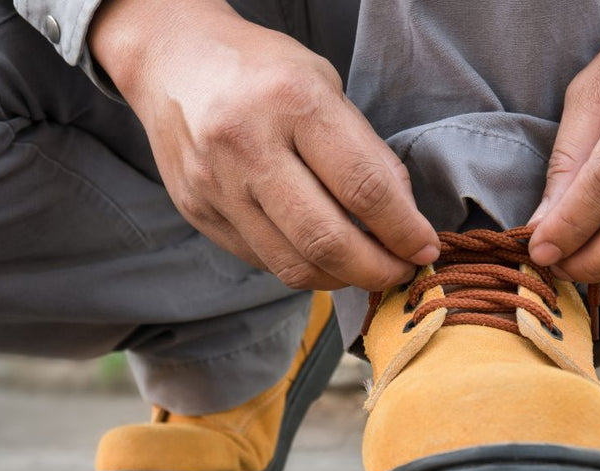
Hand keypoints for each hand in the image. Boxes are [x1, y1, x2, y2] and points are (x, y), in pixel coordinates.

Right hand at [89, 0, 438, 290]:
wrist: (173, 62)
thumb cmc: (262, 70)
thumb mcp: (324, 84)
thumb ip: (364, 150)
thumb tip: (402, 219)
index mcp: (292, 101)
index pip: (364, 186)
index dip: (404, 230)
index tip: (425, 248)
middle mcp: (247, 146)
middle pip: (325, 239)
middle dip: (376, 270)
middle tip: (399, 273)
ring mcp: (216, 185)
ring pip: (292, 265)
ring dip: (340, 279)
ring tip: (364, 270)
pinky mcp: (197, 212)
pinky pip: (262, 260)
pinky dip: (302, 267)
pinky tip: (320, 257)